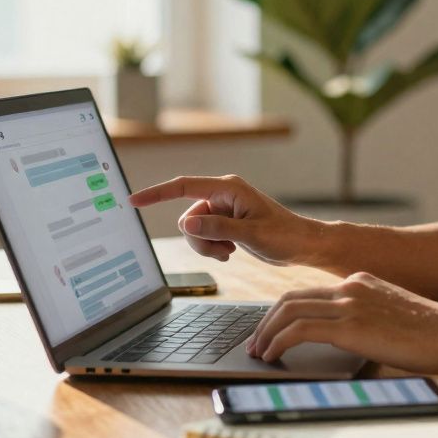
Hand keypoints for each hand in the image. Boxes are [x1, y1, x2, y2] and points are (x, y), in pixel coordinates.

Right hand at [128, 175, 322, 265]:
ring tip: (231, 250)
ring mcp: (224, 209)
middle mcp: (223, 195)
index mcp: (228, 189)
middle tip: (225, 249)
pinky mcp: (226, 222)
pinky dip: (213, 247)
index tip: (133, 201)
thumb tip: (187, 224)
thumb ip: (218, 228)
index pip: (183, 187)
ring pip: (195, 230)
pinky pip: (205, 236)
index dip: (156, 194)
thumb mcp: (251, 234)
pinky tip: (233, 250)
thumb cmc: (285, 236)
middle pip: (188, 218)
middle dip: (200, 239)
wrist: (303, 245)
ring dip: (207, 246)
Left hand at [246, 271, 437, 374]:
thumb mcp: (394, 318)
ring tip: (260, 352)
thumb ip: (369, 322)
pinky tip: (274, 356)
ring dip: (266, 332)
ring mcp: (349, 303)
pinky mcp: (349, 325)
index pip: (309, 293)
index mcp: (360, 282)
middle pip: (290, 297)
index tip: (273, 330)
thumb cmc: (433, 333)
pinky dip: (279, 342)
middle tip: (257, 342)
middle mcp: (350, 286)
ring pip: (288, 310)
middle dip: (266, 321)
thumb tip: (350, 344)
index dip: (284, 312)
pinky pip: (299, 330)